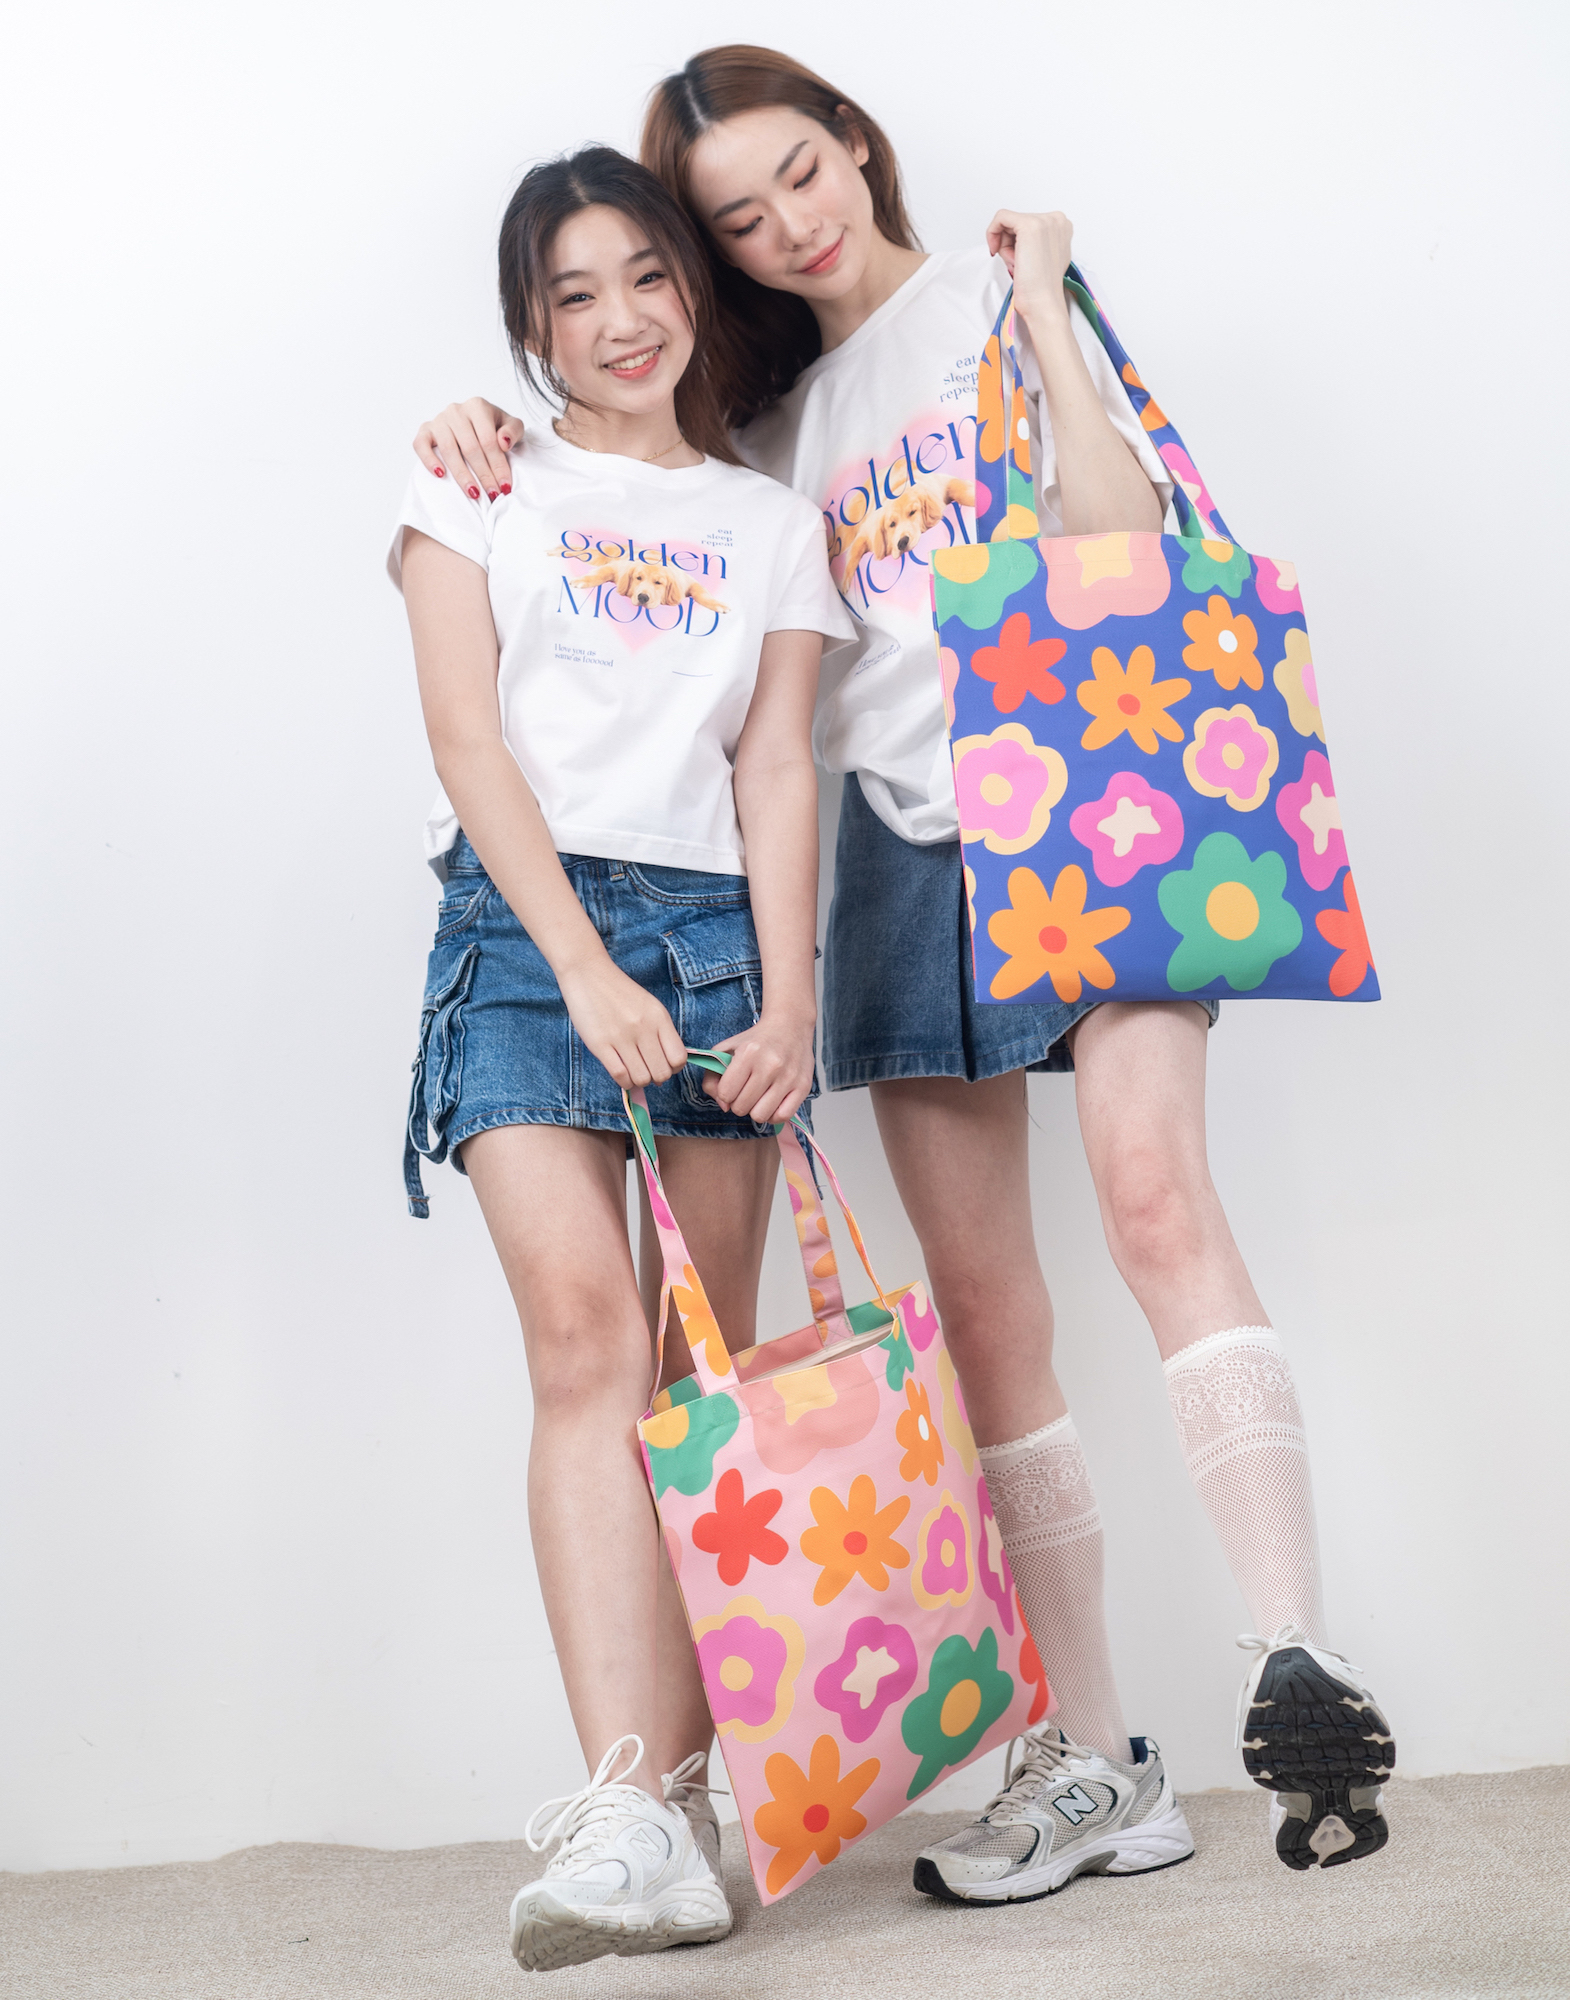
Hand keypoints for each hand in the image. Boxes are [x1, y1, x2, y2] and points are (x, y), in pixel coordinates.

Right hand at [413, 399, 525, 501]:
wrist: (476, 423)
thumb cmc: (494, 427)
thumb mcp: (512, 425)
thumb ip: (514, 430)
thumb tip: (503, 442)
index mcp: (478, 406)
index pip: (488, 440)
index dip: (498, 465)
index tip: (505, 486)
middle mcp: (456, 410)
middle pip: (470, 447)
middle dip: (483, 474)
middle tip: (492, 494)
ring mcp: (439, 420)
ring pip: (448, 450)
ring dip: (462, 475)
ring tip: (473, 493)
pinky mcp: (425, 430)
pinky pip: (421, 444)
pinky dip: (429, 460)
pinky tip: (440, 475)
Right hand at [557, 958, 687, 1090]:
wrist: (588, 974)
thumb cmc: (620, 992)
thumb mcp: (649, 1006)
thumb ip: (660, 1032)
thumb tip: (667, 1064)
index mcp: (659, 1018)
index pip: (678, 1057)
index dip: (673, 1068)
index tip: (664, 1065)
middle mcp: (643, 1028)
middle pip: (661, 1072)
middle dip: (656, 1078)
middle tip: (647, 1071)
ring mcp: (621, 1037)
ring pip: (641, 1078)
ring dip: (639, 1081)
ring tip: (633, 1072)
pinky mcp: (600, 1044)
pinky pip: (619, 1075)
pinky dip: (624, 1082)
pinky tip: (622, 1075)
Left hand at [703, 1014, 815, 1124]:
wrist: (790, 1026)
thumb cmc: (756, 1040)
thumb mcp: (726, 1050)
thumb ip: (712, 1077)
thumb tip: (724, 1105)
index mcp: (748, 1053)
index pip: (726, 1093)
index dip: (725, 1093)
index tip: (732, 1086)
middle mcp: (769, 1065)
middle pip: (741, 1107)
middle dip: (739, 1103)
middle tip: (746, 1090)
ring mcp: (788, 1077)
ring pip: (760, 1115)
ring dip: (756, 1110)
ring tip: (759, 1097)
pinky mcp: (803, 1086)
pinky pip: (782, 1116)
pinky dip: (774, 1115)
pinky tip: (772, 1103)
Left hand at [986, 210, 1073, 322]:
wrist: (1043, 302)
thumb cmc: (1041, 288)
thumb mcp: (1044, 257)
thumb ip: (1037, 243)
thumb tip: (1021, 242)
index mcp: (1062, 227)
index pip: (1027, 225)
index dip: (1015, 243)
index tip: (1015, 259)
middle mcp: (1056, 220)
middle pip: (1017, 223)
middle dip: (1010, 245)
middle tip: (1017, 265)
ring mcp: (1044, 220)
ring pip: (1009, 224)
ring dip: (1005, 246)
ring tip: (1017, 264)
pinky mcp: (1029, 225)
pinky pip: (1000, 217)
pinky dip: (993, 234)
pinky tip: (998, 251)